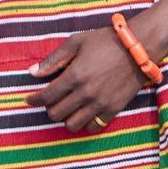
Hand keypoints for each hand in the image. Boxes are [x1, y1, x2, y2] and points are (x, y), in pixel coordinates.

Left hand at [27, 26, 146, 131]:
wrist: (138, 48)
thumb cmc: (104, 41)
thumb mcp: (75, 42)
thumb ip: (53, 59)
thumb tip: (32, 72)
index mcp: (74, 75)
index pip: (46, 97)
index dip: (34, 100)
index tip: (29, 99)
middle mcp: (86, 93)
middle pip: (56, 114)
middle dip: (48, 108)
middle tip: (50, 100)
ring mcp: (100, 104)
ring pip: (72, 125)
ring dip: (65, 117)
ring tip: (66, 107)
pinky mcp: (114, 109)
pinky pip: (92, 126)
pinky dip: (84, 122)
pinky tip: (82, 111)